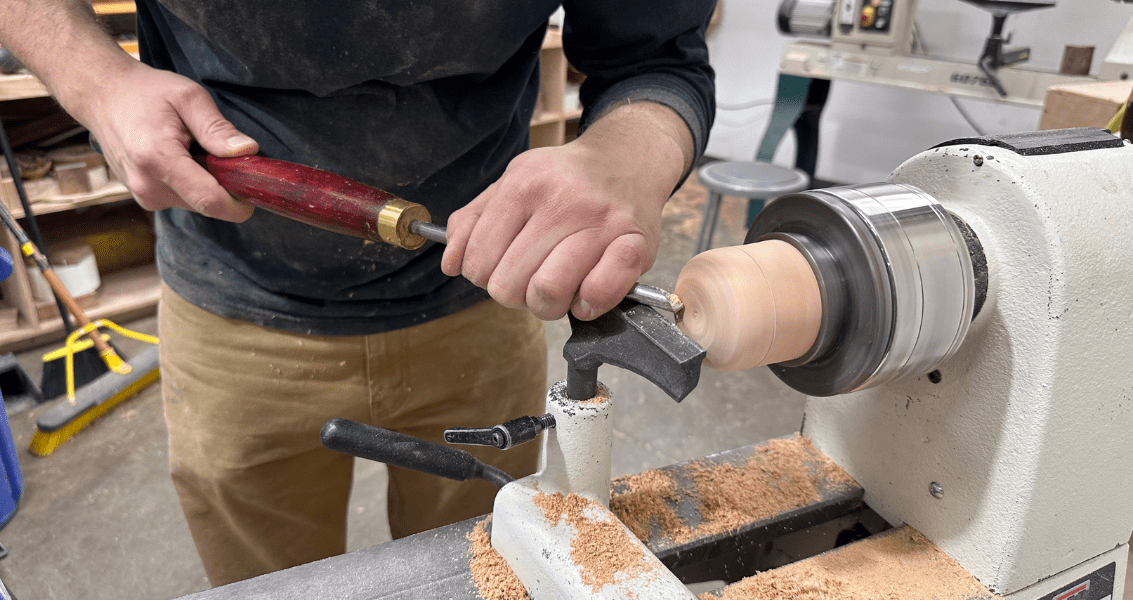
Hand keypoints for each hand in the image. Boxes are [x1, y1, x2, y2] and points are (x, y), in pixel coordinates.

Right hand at [78, 62, 258, 221]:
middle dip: (225, 186)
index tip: (255, 189)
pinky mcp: (144, 198)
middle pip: (207, 204)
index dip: (239, 204)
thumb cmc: (145, 92)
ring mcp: (143, 195)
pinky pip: (183, 198)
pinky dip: (192, 183)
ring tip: (193, 149)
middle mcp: (148, 186)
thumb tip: (248, 152)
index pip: (210, 201)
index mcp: (158, 160)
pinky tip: (181, 158)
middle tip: (221, 153)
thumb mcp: (188, 97)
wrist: (101, 95)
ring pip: (197, 203)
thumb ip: (217, 128)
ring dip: (207, 183)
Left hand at [442, 102, 692, 320]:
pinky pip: (597, 294)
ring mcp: (602, 224)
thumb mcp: (513, 182)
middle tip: (529, 280)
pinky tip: (585, 293)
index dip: (482, 277)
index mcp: (525, 184)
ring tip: (557, 288)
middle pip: (508, 285)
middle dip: (514, 294)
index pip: (479, 259)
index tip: (499, 269)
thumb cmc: (566, 180)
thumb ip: (475, 220)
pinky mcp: (636, 245)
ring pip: (548, 293)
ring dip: (547, 305)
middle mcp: (563, 202)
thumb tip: (451, 264)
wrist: (629, 159)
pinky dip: (586, 305)